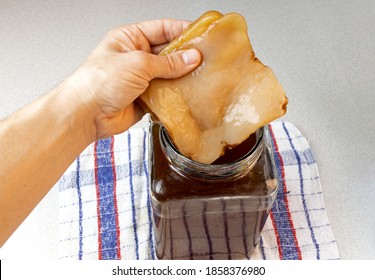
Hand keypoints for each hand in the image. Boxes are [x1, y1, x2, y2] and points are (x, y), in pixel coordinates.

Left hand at [69, 19, 200, 139]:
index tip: (201, 34)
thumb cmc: (98, 82)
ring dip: (182, 77)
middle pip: (168, 52)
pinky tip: (187, 94)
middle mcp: (136, 57)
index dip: (182, 30)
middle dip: (186, 56)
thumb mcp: (137, 64)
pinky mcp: (145, 97)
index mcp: (130, 39)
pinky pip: (166, 93)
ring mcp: (141, 78)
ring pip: (169, 74)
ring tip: (200, 76)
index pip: (162, 28)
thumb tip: (191, 58)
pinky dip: (176, 95)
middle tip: (205, 58)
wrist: (87, 114)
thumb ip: (167, 63)